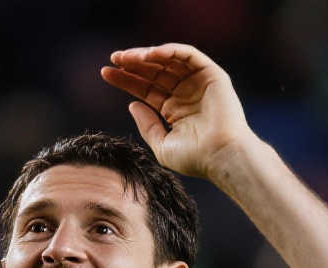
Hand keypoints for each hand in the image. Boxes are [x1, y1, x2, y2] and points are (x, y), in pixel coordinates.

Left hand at [100, 44, 256, 180]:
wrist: (222, 157)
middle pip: (154, 72)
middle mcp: (185, 94)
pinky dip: (171, 50)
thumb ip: (147, 125)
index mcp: (174, 110)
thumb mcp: (162, 145)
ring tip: (128, 57)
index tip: (105, 72)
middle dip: (133, 63)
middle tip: (114, 58)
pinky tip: (152, 53)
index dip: (125, 80)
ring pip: (169, 60)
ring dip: (148, 55)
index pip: (146, 89)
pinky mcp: (212, 75)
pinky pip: (189, 55)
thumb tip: (131, 105)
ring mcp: (199, 83)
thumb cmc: (195, 158)